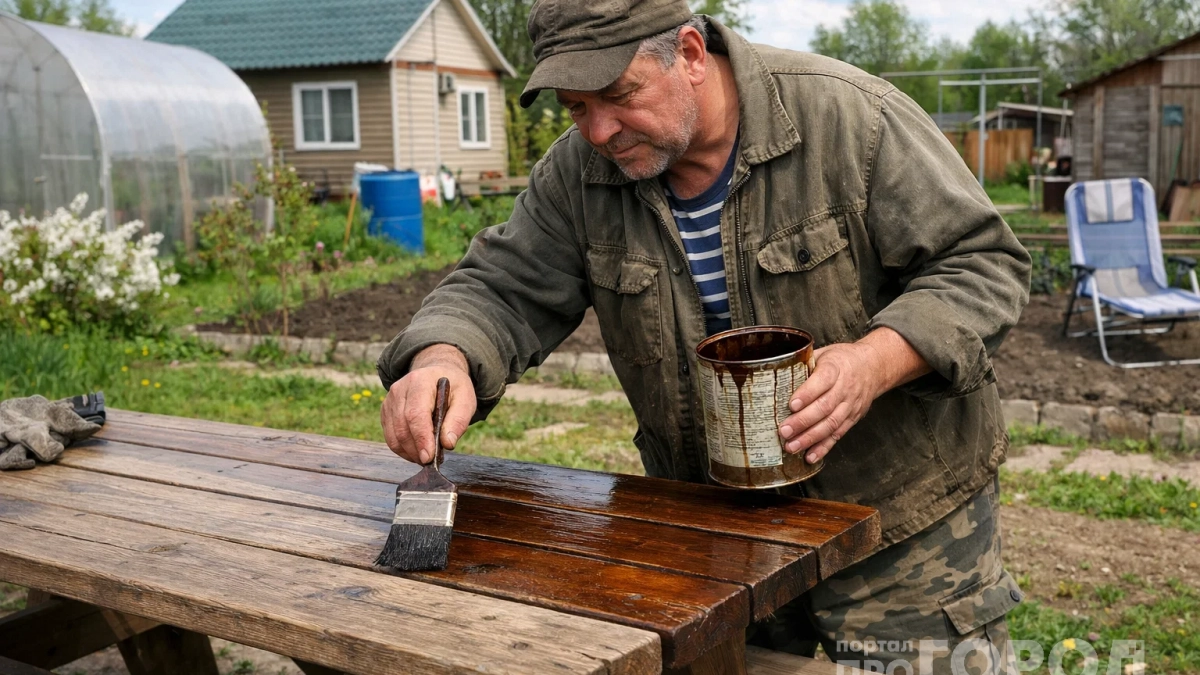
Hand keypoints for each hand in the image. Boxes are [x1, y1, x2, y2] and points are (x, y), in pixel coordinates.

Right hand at [381, 344, 475, 463]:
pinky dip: (403, 449)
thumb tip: (447, 443)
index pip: (415, 414)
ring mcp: (389, 400)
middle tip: (432, 461)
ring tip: (426, 457)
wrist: (437, 374)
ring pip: (393, 436)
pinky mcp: (386, 411)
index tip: (429, 457)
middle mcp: (400, 389)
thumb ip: (458, 420)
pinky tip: (417, 451)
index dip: (421, 438)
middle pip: (402, 427)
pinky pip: (390, 437)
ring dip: (410, 452)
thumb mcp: (465, 399)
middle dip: (416, 449)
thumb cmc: (453, 388)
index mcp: (420, 381)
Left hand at [778, 327, 929, 463]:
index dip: (807, 393)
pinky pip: (838, 435)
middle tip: (784, 431)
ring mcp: (850, 405)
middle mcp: (845, 388)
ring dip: (810, 438)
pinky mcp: (852, 419)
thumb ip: (804, 363)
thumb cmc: (842, 359)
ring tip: (791, 447)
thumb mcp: (825, 353)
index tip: (791, 404)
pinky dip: (824, 447)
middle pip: (825, 407)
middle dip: (803, 421)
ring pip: (831, 424)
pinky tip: (810, 456)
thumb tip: (775, 371)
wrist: (874, 367)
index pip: (823, 380)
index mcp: (836, 368)